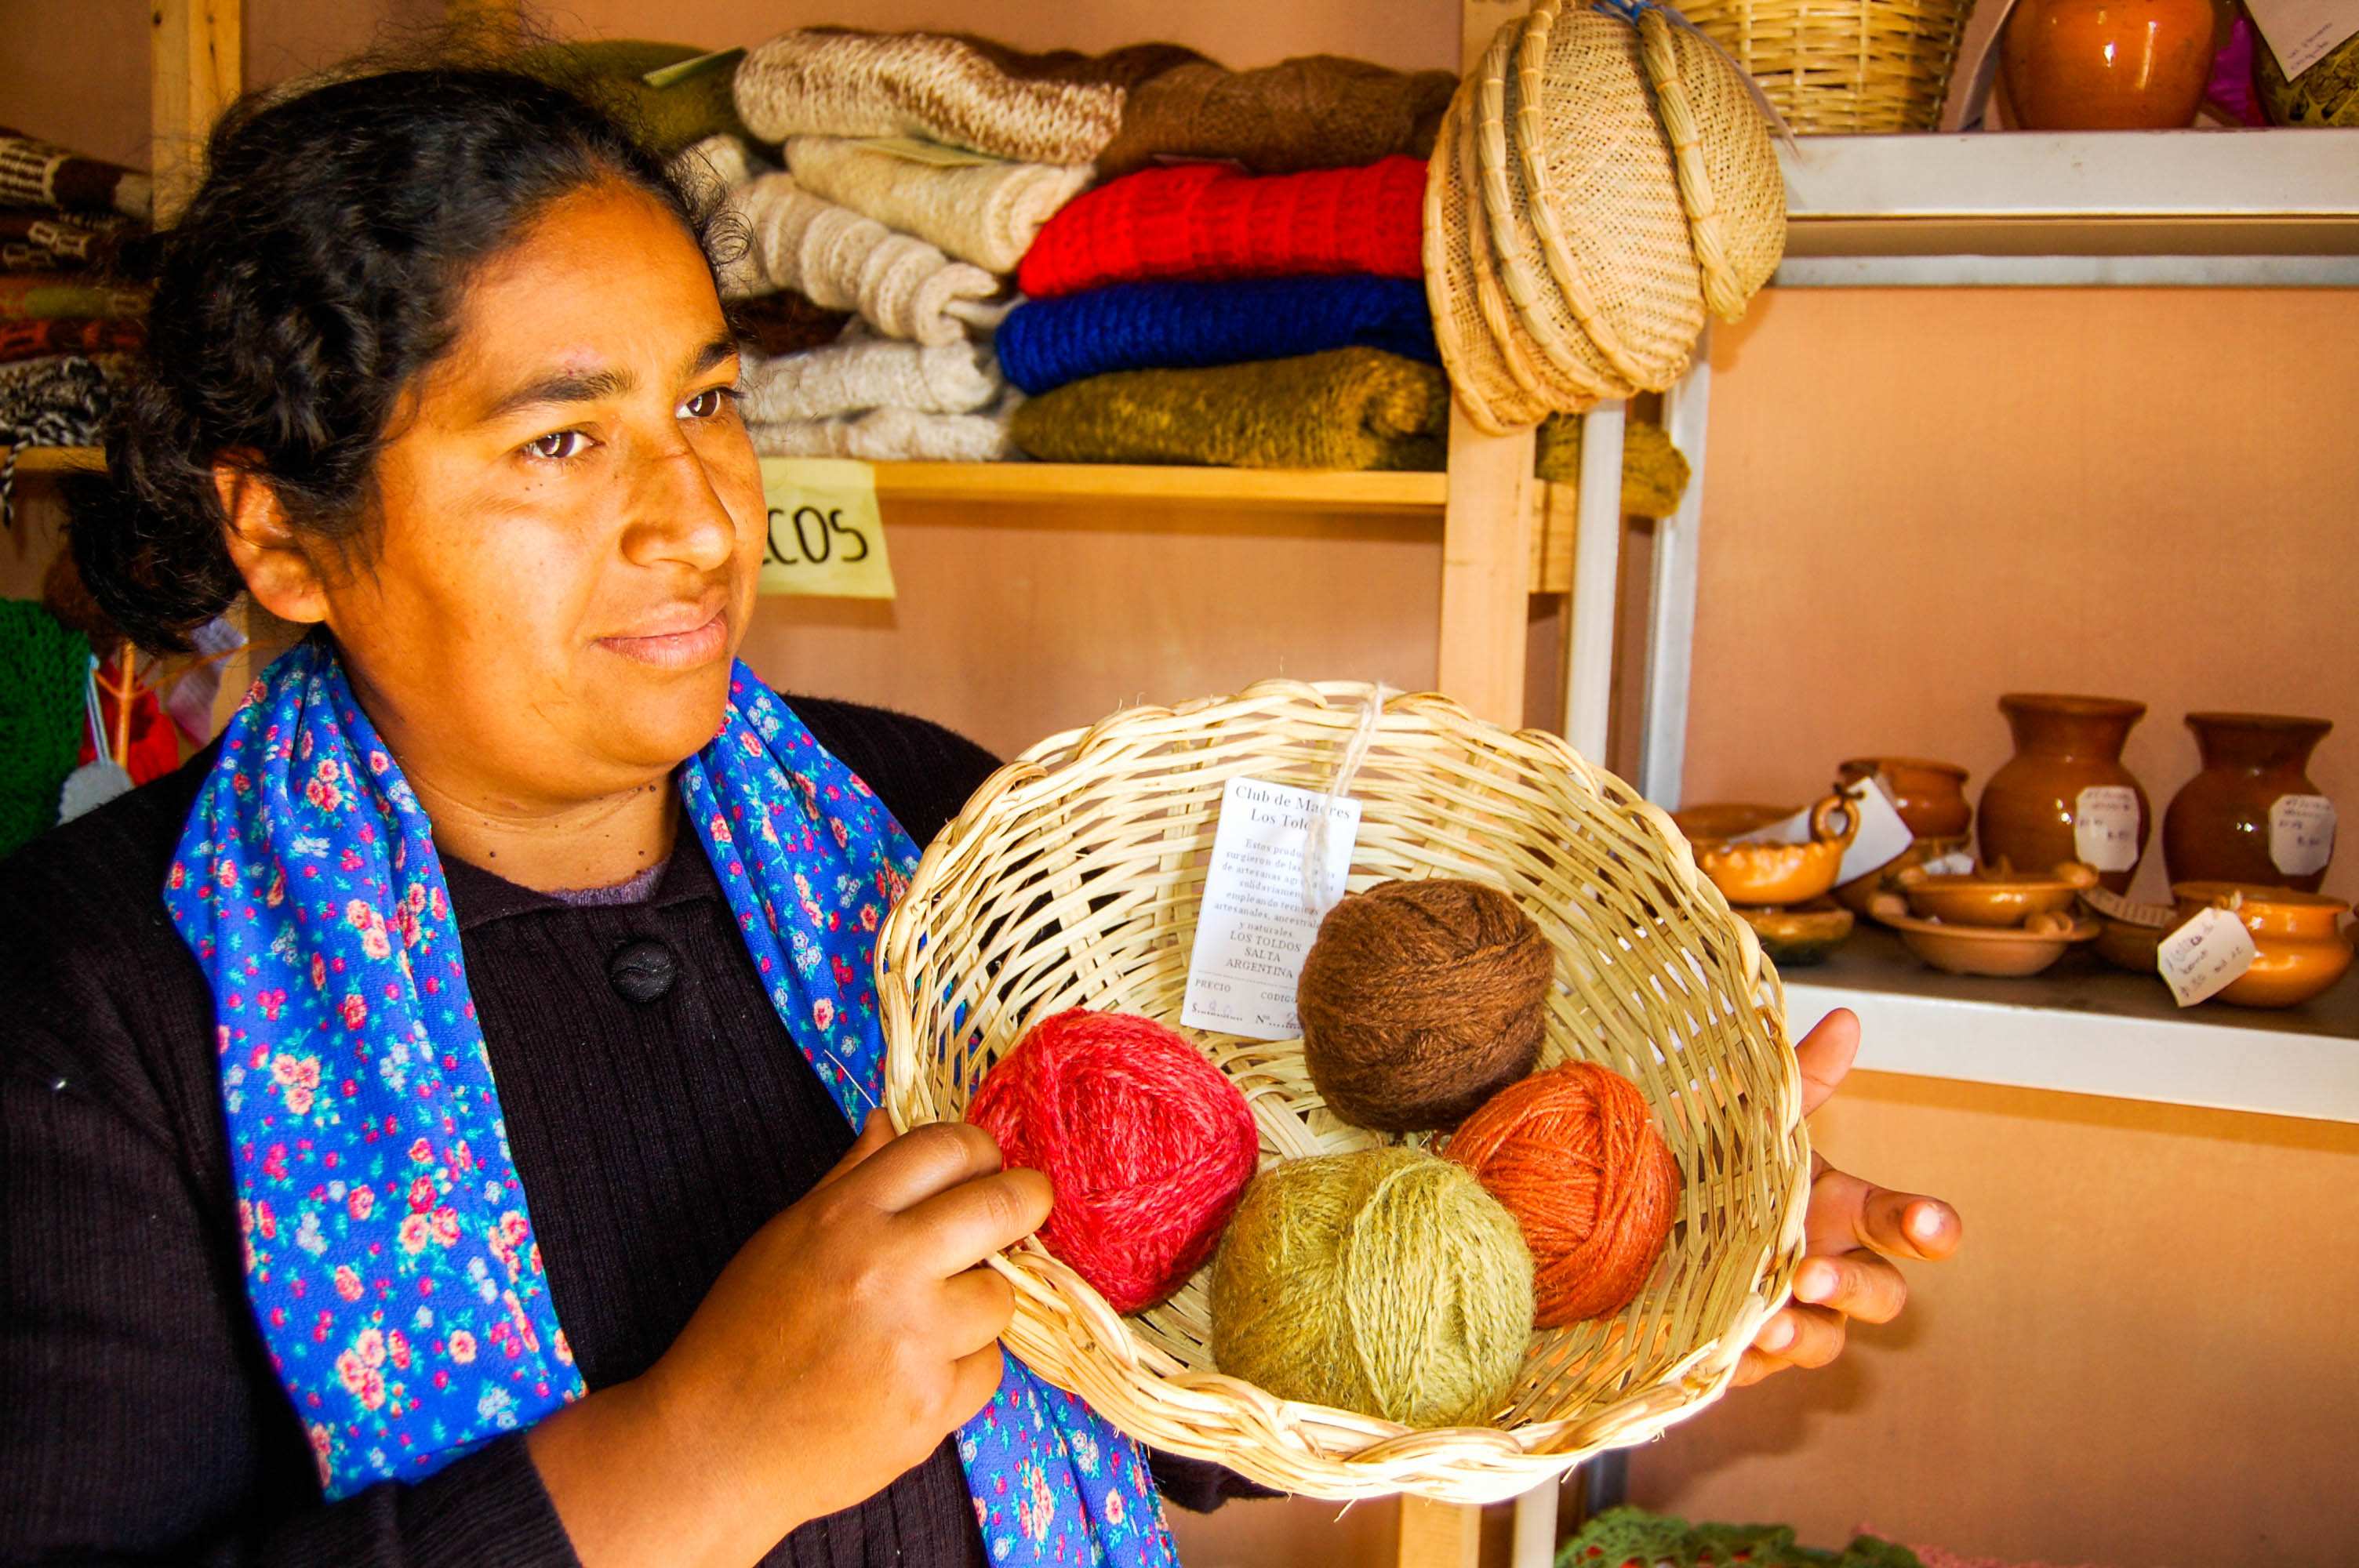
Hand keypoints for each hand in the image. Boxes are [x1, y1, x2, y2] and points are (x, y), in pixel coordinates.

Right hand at [528, 1115, 1051, 1566]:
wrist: (715, 1449)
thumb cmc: (742, 1338)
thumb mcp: (783, 1237)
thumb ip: (849, 1177)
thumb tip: (890, 1119)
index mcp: (844, 1216)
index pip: (945, 1148)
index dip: (979, 1150)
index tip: (986, 1165)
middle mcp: (885, 1269)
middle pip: (1001, 1206)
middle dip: (1027, 1198)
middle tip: (1028, 1203)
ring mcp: (913, 1341)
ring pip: (1001, 1295)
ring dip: (981, 1300)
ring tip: (934, 1316)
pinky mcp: (930, 1406)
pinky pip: (987, 1367)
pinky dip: (963, 1368)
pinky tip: (916, 1374)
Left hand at [1733, 1009, 1960, 1386]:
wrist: (1616, 1210)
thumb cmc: (1702, 1162)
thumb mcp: (1742, 1117)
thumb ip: (1798, 1079)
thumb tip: (1846, 1020)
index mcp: (1835, 1208)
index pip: (1903, 1224)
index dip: (1926, 1225)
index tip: (1928, 1224)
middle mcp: (1820, 1265)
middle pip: (1880, 1294)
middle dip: (1855, 1286)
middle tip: (1812, 1274)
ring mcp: (1783, 1314)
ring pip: (1825, 1340)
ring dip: (1803, 1333)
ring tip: (1765, 1324)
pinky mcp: (1735, 1351)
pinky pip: (1755, 1369)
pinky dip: (1746, 1359)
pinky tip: (1728, 1346)